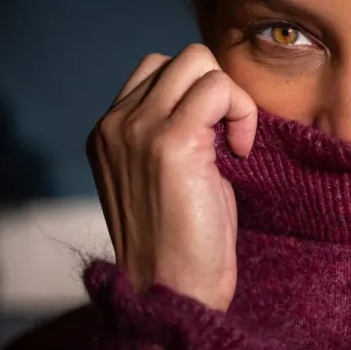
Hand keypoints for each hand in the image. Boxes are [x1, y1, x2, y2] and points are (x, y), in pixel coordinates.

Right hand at [86, 44, 256, 311]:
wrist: (171, 291)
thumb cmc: (180, 240)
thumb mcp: (164, 174)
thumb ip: (171, 129)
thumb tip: (210, 95)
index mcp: (109, 131)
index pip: (157, 70)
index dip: (197, 95)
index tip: (213, 140)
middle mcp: (116, 123)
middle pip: (180, 58)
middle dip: (217, 90)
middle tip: (228, 138)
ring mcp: (138, 129)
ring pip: (199, 61)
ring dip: (230, 97)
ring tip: (233, 144)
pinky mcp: (170, 141)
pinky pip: (218, 88)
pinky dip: (241, 111)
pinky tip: (239, 152)